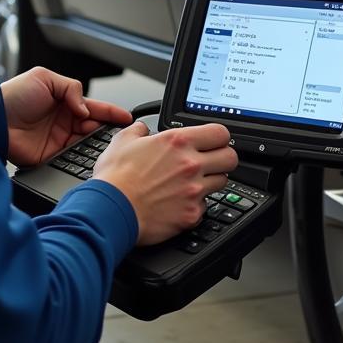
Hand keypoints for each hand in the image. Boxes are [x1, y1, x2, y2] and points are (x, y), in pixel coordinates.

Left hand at [0, 66, 131, 167]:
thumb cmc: (14, 95)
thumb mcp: (45, 78)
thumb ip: (71, 89)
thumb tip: (85, 109)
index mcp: (65, 102)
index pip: (94, 107)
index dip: (111, 112)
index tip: (127, 117)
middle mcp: (65, 121)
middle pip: (94, 127)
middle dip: (108, 129)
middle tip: (121, 133)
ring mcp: (59, 140)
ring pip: (87, 143)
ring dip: (98, 144)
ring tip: (110, 145)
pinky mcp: (51, 156)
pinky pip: (72, 158)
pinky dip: (83, 158)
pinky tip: (92, 157)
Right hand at [94, 122, 237, 245]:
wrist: (111, 210)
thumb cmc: (115, 178)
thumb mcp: (123, 140)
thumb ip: (138, 130)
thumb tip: (142, 128)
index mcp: (178, 142)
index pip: (220, 132)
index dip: (218, 136)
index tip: (213, 141)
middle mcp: (191, 164)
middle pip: (230, 157)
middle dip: (223, 158)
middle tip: (211, 161)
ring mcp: (193, 190)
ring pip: (222, 182)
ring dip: (211, 181)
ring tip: (193, 182)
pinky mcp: (191, 214)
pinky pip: (205, 206)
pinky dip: (196, 204)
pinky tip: (181, 202)